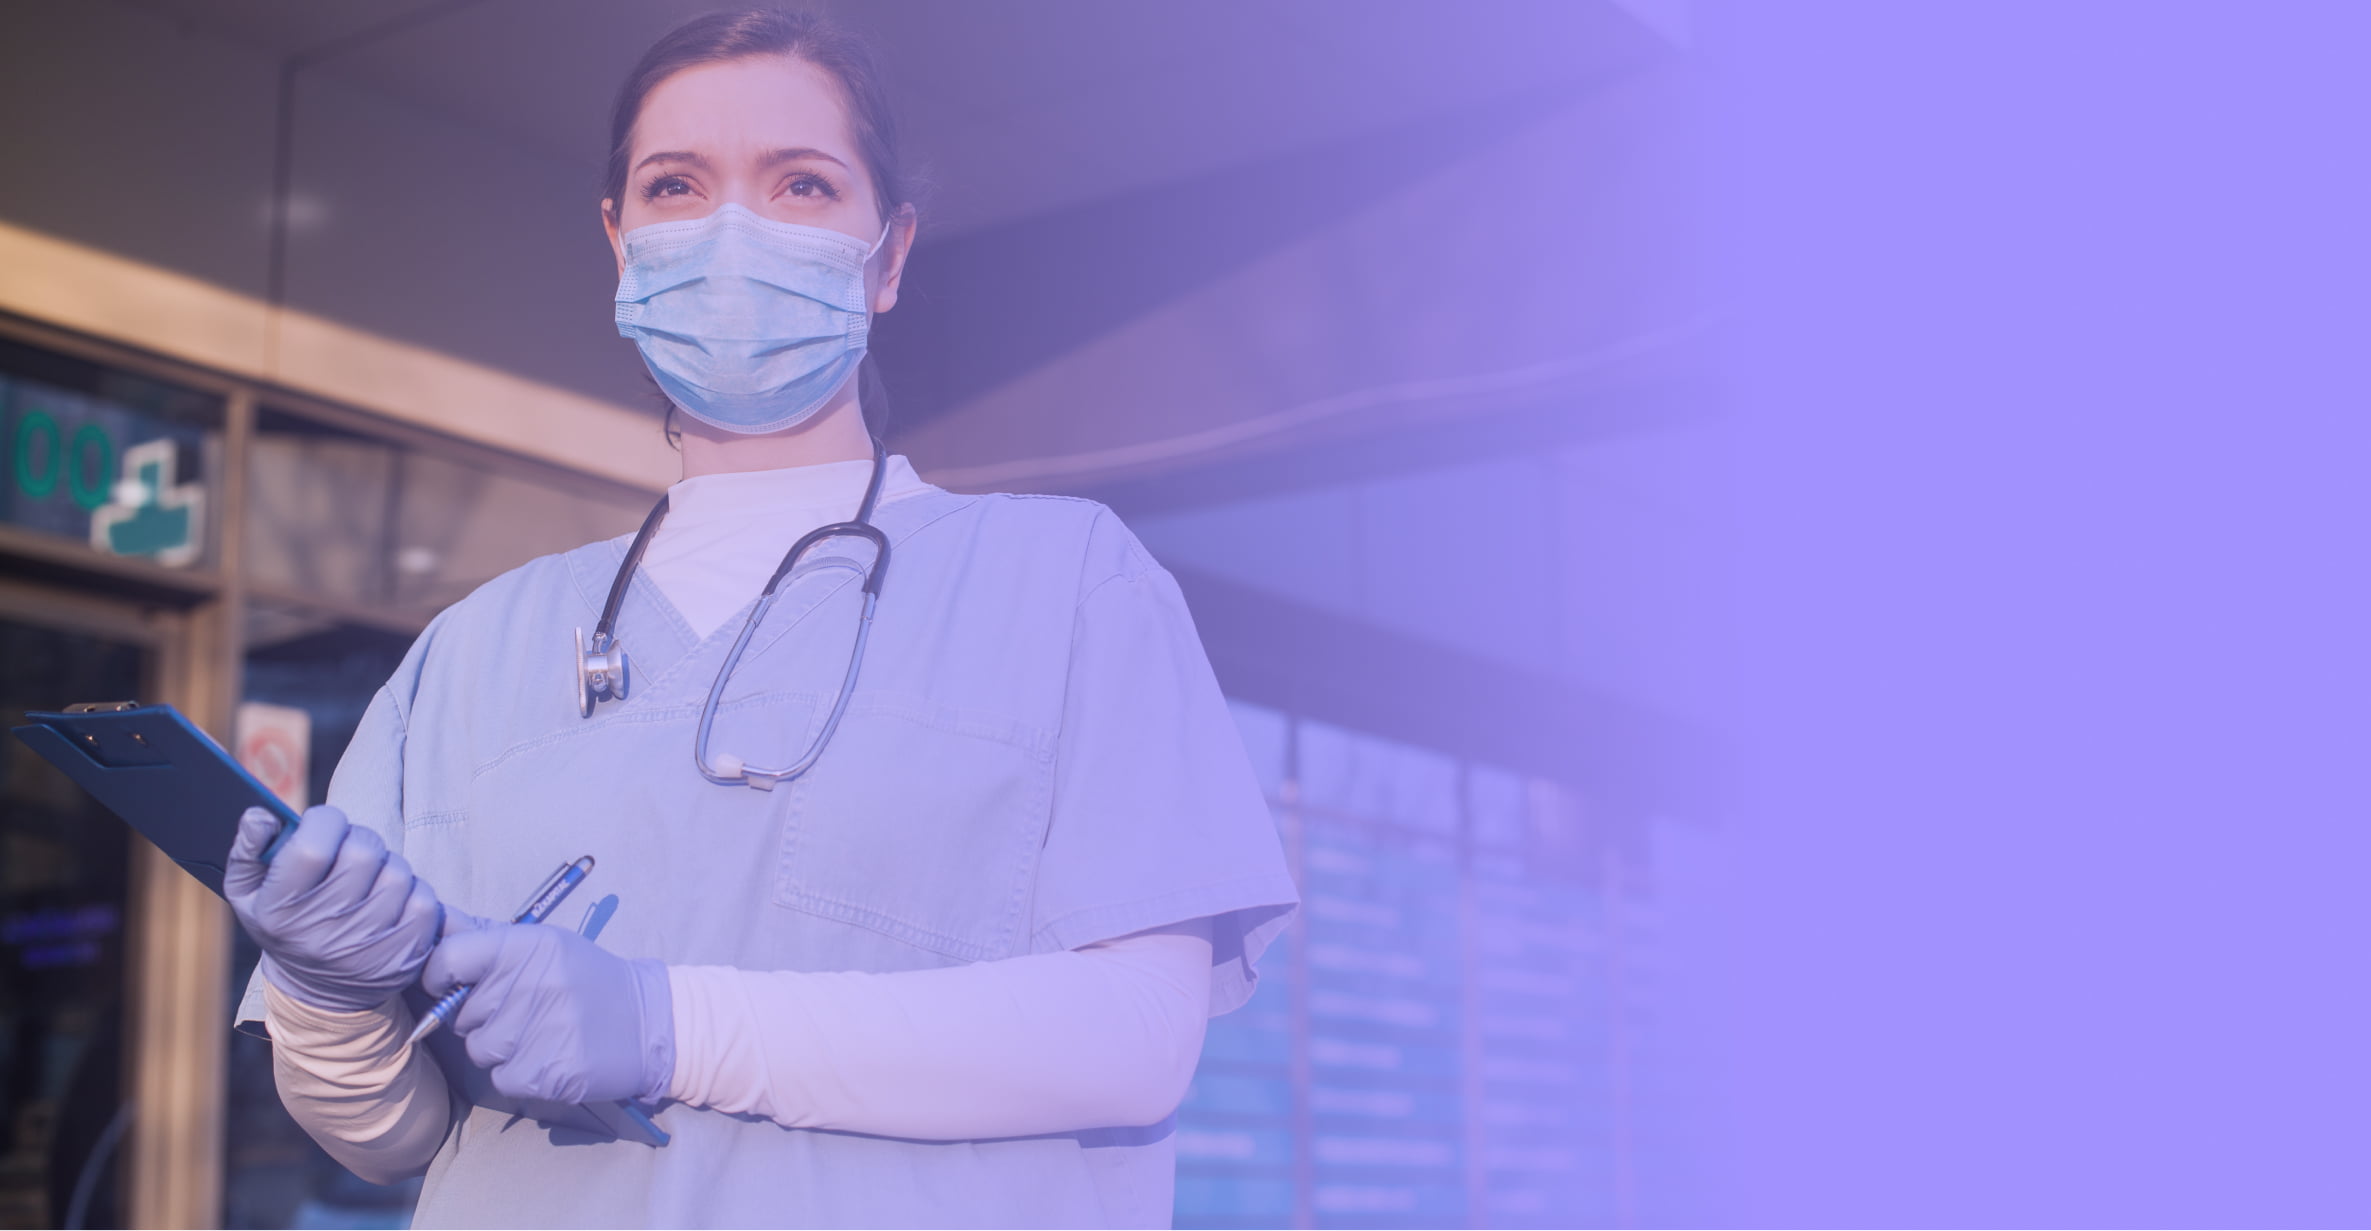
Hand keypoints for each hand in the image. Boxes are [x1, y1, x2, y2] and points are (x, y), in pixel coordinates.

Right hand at [224, 805, 441, 1013]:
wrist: (320, 992)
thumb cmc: (286, 926)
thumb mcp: (249, 893)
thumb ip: (249, 848)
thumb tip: (261, 815)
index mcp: (280, 911)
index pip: (313, 847)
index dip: (324, 822)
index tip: (323, 824)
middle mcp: (323, 932)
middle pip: (363, 852)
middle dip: (358, 840)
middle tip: (347, 853)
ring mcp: (367, 948)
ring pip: (398, 873)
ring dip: (386, 867)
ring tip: (367, 882)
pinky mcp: (404, 957)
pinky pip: (424, 901)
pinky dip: (412, 894)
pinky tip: (390, 904)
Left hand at [423, 910, 673, 1105]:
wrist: (648, 1022)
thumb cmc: (587, 979)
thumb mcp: (545, 945)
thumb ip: (486, 938)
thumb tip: (433, 919)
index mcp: (526, 947)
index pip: (448, 959)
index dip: (440, 975)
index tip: (454, 983)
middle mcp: (529, 986)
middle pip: (460, 1014)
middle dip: (482, 1015)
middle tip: (523, 1008)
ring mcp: (536, 1033)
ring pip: (478, 1049)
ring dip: (500, 1047)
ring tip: (539, 1033)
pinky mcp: (543, 1074)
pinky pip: (501, 1077)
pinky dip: (519, 1072)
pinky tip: (550, 1055)